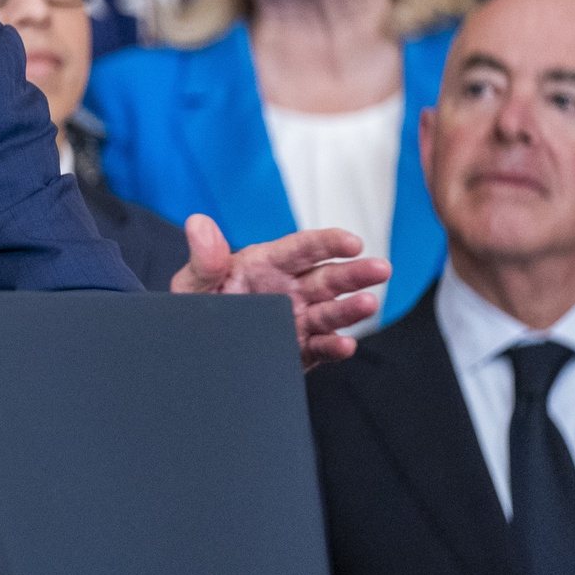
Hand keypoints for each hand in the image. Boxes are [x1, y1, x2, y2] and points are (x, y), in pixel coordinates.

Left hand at [170, 215, 390, 370]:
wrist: (195, 352)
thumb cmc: (197, 309)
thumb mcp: (194, 285)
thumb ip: (204, 259)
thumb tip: (199, 223)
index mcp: (267, 265)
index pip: (302, 249)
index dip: (328, 243)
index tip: (352, 242)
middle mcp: (289, 290)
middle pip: (328, 278)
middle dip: (355, 273)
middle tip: (381, 269)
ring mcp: (298, 320)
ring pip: (331, 312)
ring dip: (351, 309)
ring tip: (369, 304)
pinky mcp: (299, 350)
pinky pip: (321, 347)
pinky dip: (334, 346)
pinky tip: (345, 344)